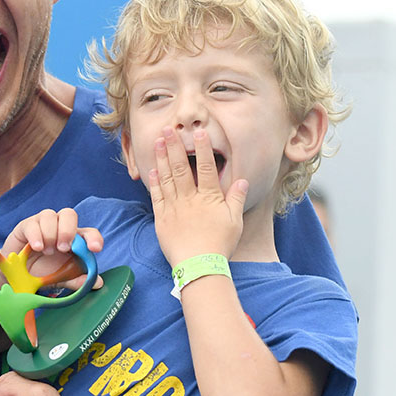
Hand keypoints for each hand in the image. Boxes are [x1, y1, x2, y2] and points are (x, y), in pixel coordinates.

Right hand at [1, 208, 103, 289]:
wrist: (16, 275)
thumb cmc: (42, 273)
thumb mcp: (61, 279)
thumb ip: (77, 280)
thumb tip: (98, 283)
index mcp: (73, 240)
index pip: (89, 232)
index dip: (94, 238)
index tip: (94, 248)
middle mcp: (59, 227)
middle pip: (69, 214)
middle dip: (68, 230)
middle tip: (63, 248)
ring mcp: (43, 224)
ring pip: (50, 215)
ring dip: (50, 234)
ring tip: (47, 252)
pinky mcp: (26, 226)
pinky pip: (33, 223)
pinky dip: (36, 235)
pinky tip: (37, 248)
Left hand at [148, 128, 246, 266]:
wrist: (199, 266)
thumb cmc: (220, 245)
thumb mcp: (234, 221)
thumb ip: (236, 198)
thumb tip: (243, 180)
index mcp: (209, 198)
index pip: (205, 167)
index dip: (202, 148)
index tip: (198, 132)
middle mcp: (190, 198)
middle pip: (181, 167)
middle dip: (175, 146)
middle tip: (169, 129)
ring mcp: (174, 207)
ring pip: (167, 177)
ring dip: (162, 158)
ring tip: (159, 141)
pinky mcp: (162, 218)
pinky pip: (157, 196)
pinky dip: (155, 181)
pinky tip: (153, 169)